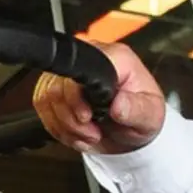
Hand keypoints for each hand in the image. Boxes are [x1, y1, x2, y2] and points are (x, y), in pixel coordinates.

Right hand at [33, 41, 165, 154]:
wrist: (133, 129)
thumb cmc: (143, 114)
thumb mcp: (150, 116)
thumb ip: (136, 109)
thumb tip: (119, 104)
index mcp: (114, 59)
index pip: (80, 70)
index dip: (77, 97)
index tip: (88, 117)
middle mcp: (90, 60)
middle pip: (57, 87)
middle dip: (73, 120)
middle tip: (93, 132)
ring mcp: (70, 73)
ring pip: (46, 98)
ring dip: (66, 126)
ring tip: (89, 134)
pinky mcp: (58, 87)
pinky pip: (42, 107)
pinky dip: (58, 127)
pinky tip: (77, 132)